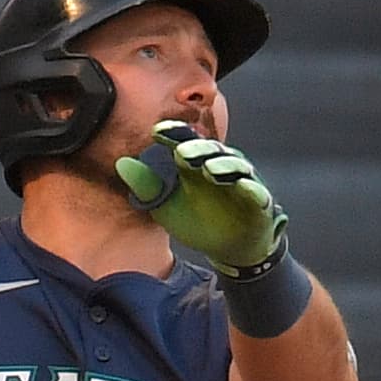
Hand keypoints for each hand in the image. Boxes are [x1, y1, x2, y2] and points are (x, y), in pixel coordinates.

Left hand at [115, 121, 285, 273]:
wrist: (228, 248)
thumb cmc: (197, 220)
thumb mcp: (166, 205)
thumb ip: (146, 186)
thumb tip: (121, 163)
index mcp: (197, 163)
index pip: (185, 142)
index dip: (174, 135)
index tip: (157, 132)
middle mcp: (221, 165)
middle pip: (211, 150)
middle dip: (198, 149)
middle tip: (182, 152)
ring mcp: (242, 182)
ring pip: (236, 167)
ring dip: (224, 165)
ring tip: (210, 168)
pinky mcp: (259, 202)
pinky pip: (257, 193)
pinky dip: (251, 189)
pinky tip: (244, 187)